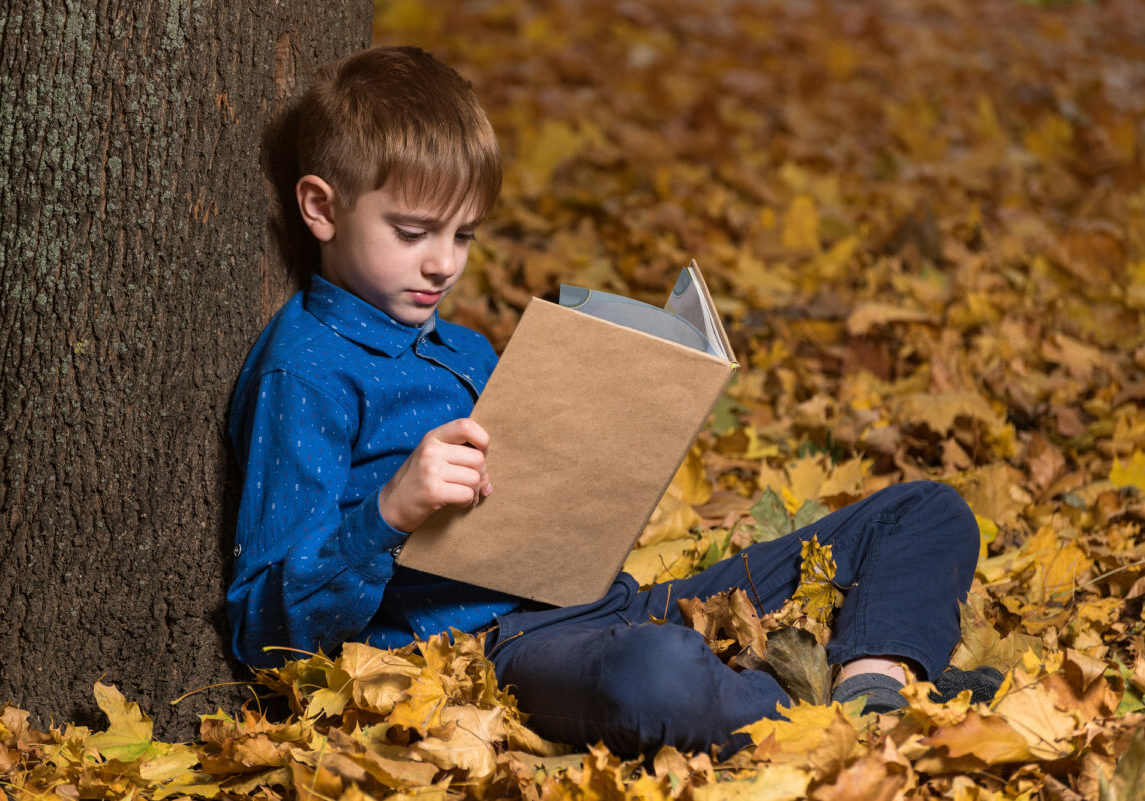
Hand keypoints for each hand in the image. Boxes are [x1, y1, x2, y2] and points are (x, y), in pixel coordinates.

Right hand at [377, 418, 491, 532]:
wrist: (392, 505)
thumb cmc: (418, 480)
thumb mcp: (434, 458)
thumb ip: (460, 458)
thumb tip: (488, 481)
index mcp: (433, 437)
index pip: (466, 426)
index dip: (482, 440)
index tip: (481, 454)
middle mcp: (431, 450)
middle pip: (477, 458)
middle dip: (481, 475)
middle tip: (474, 485)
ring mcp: (431, 470)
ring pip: (475, 478)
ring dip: (476, 491)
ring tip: (467, 495)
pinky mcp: (433, 491)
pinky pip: (467, 494)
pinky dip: (468, 501)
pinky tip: (461, 503)